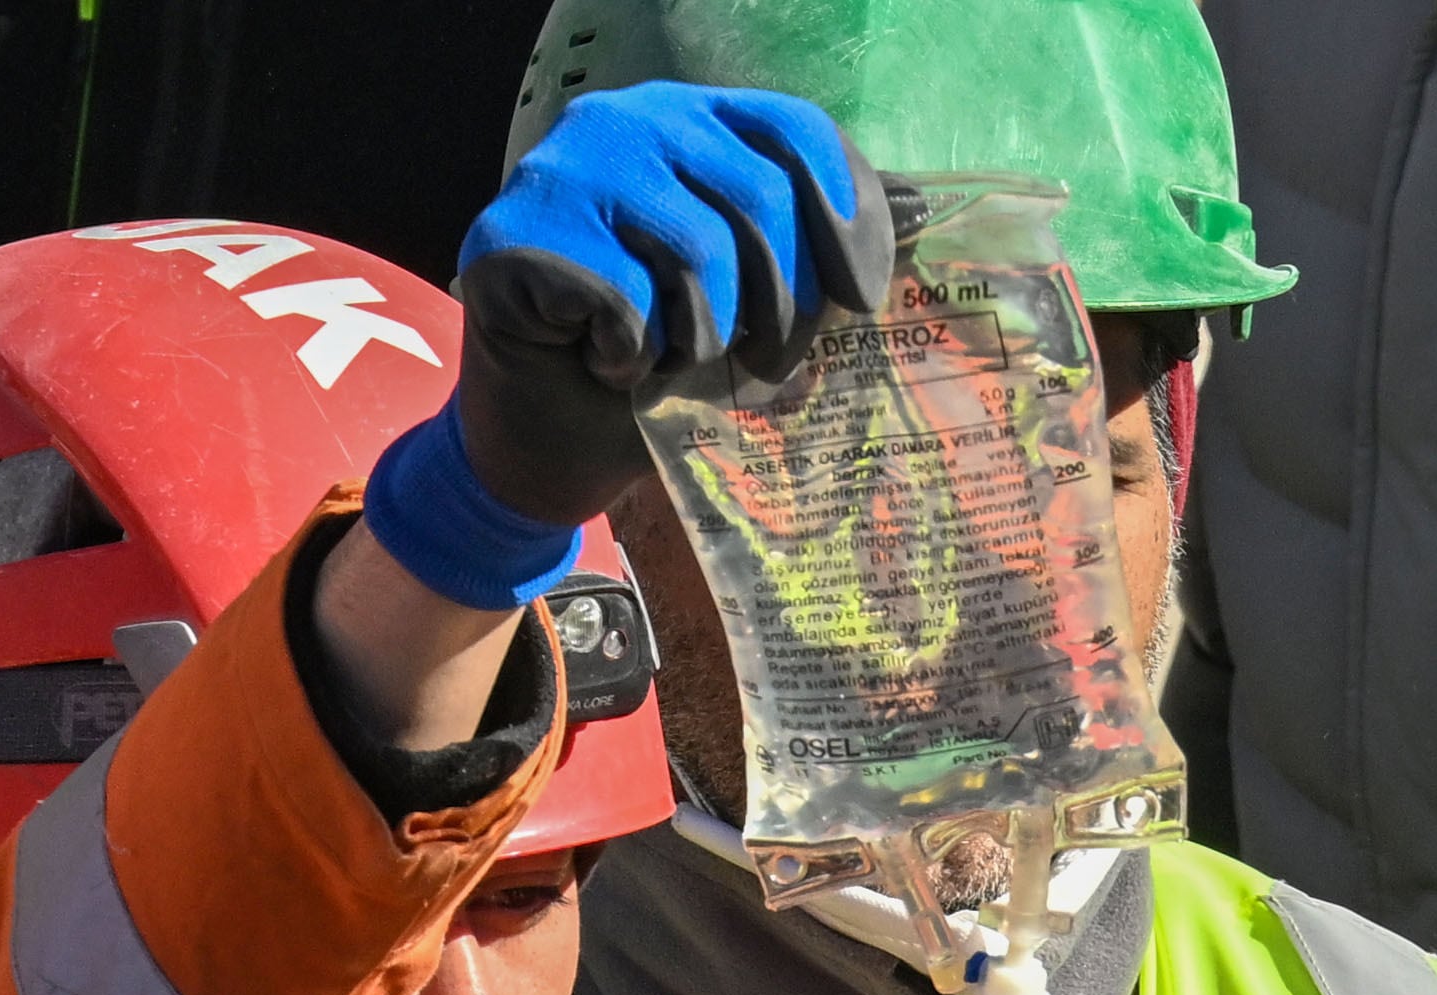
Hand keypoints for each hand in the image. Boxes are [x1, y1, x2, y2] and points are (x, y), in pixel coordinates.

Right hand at [452, 82, 897, 526]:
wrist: (555, 432)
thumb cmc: (665, 359)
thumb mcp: (758, 297)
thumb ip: (817, 248)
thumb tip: (920, 210)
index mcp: (693, 121)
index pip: (794, 131)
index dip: (846, 214)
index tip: (862, 298)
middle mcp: (627, 120)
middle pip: (758, 195)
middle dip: (782, 302)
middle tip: (763, 361)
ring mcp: (565, 167)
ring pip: (696, 249)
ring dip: (704, 337)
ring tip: (674, 358)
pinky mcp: (516, 231)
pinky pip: (625, 300)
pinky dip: (633, 356)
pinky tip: (607, 362)